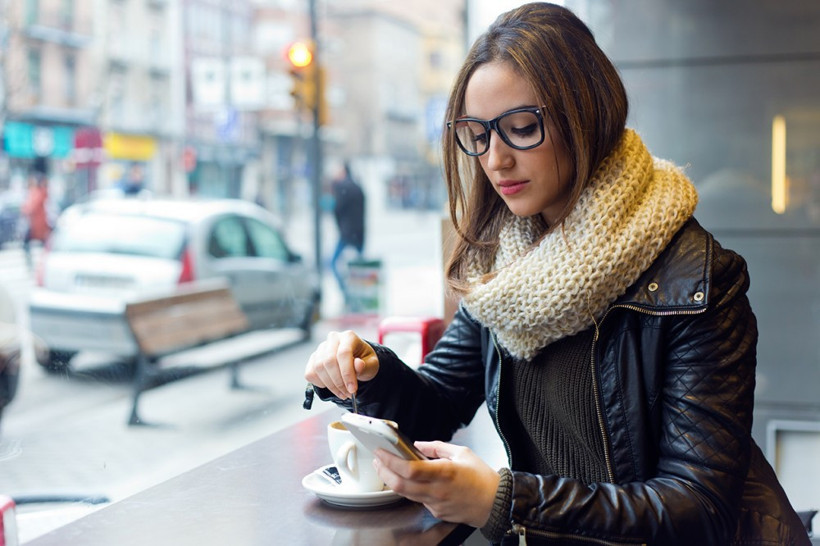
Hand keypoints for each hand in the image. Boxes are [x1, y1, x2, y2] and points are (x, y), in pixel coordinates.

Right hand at [304, 330, 378, 398]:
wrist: (356, 361)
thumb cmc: (365, 361)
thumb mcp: (372, 365)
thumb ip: (366, 366)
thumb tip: (358, 364)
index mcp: (349, 336)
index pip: (344, 353)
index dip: (347, 373)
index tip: (352, 389)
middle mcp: (333, 339)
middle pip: (329, 361)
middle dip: (338, 382)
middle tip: (348, 394)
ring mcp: (321, 348)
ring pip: (318, 368)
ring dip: (330, 385)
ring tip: (343, 393)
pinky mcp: (313, 358)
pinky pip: (310, 373)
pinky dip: (320, 384)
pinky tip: (332, 386)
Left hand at [373, 441, 499, 527]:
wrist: (496, 503)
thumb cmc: (482, 478)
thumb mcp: (462, 453)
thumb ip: (437, 447)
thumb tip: (419, 445)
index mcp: (444, 472)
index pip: (409, 469)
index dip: (390, 460)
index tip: (381, 451)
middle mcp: (437, 490)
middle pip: (400, 485)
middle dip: (383, 471)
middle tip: (378, 460)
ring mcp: (436, 504)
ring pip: (406, 493)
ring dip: (393, 480)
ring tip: (388, 468)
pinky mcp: (437, 512)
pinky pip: (418, 500)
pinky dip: (410, 489)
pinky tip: (409, 480)